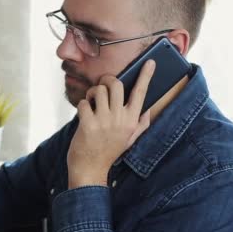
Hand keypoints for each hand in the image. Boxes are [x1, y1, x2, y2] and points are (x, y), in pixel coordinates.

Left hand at [67, 60, 154, 188]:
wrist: (90, 170)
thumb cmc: (109, 151)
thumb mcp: (130, 139)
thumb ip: (140, 123)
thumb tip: (147, 108)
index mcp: (133, 121)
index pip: (141, 93)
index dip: (146, 76)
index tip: (151, 62)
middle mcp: (121, 120)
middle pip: (116, 84)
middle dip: (106, 81)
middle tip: (101, 87)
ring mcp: (105, 122)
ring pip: (98, 90)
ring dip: (91, 93)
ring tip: (91, 104)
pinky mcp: (89, 125)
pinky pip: (84, 102)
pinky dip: (81, 106)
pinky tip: (83, 116)